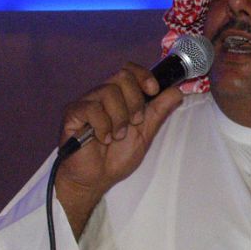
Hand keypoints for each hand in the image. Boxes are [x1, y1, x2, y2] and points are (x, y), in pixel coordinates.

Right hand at [55, 63, 182, 236]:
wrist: (97, 179)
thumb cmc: (117, 157)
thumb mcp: (146, 133)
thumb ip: (159, 111)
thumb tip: (177, 91)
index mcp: (120, 97)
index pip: (130, 70)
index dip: (143, 75)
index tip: (153, 90)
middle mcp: (103, 95)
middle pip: (123, 77)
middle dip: (135, 102)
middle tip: (134, 123)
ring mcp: (87, 102)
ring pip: (109, 91)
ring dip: (120, 118)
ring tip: (117, 137)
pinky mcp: (73, 113)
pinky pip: (92, 108)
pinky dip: (103, 126)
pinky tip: (103, 139)